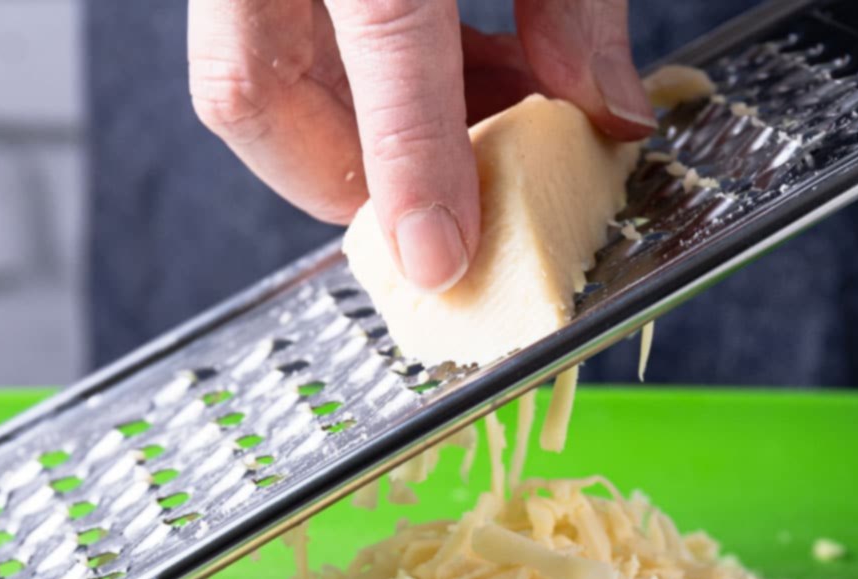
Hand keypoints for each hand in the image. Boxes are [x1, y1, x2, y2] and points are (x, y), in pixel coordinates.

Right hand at [188, 0, 653, 292]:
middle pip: (259, 90)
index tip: (442, 263)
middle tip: (448, 212)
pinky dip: (342, 91)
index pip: (390, 36)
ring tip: (463, 141)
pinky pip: (257, 47)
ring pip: (248, 81)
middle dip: (356, 181)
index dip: (416, 163)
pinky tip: (436, 84)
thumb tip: (609, 114)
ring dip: (354, 142)